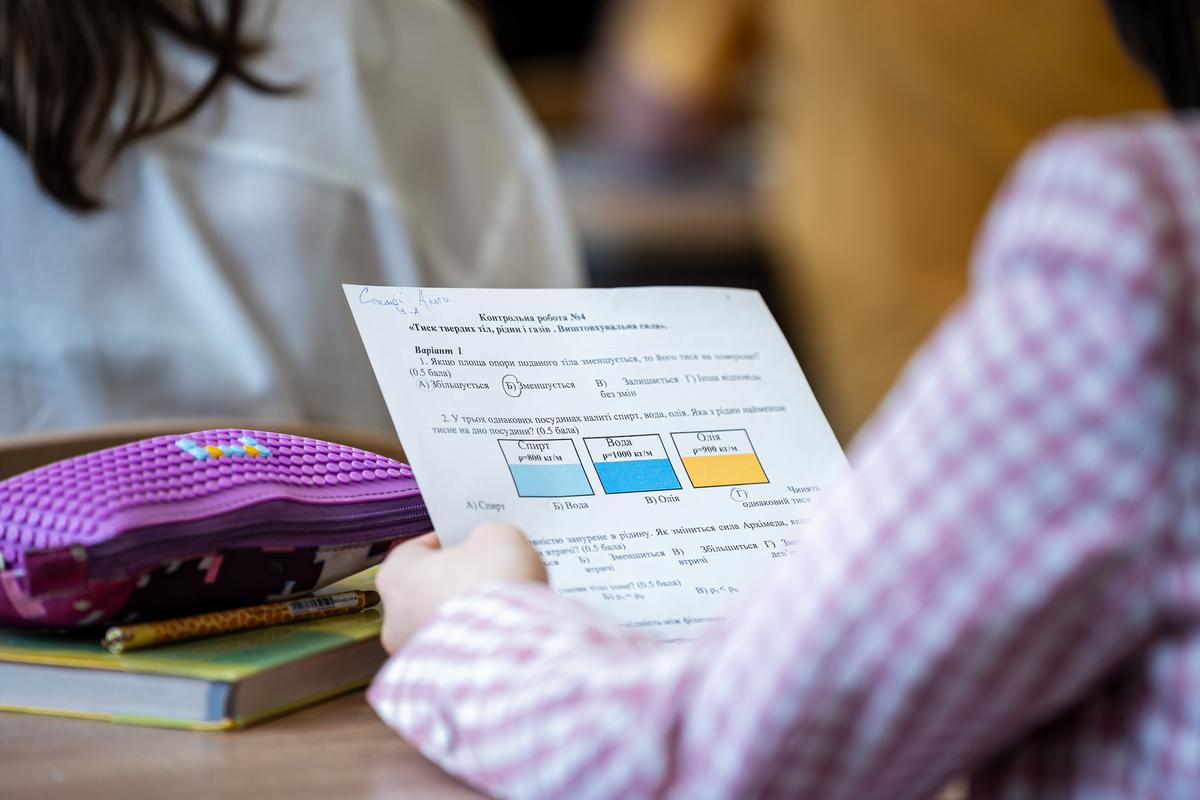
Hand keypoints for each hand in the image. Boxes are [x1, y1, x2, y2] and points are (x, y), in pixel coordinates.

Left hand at [375, 522, 547, 653]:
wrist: (511, 649)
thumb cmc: (493, 586)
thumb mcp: (497, 537)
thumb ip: (486, 535)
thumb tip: (489, 545)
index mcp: (396, 574)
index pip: (419, 548)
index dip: (449, 541)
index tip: (472, 540)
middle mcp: (395, 617)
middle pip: (429, 588)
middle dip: (459, 580)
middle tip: (492, 572)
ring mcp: (415, 654)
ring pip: (443, 624)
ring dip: (469, 614)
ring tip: (504, 605)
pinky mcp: (439, 680)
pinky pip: (459, 652)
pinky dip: (477, 643)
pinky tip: (505, 631)